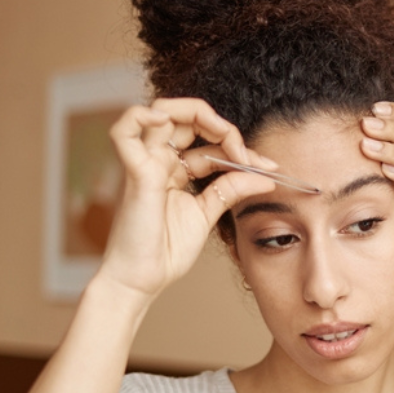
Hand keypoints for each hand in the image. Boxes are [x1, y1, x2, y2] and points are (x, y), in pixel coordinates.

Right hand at [97, 98, 278, 301]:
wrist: (143, 280)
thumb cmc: (166, 250)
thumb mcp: (207, 214)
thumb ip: (231, 190)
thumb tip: (266, 178)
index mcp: (175, 170)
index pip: (209, 143)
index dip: (240, 149)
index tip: (269, 167)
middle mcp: (158, 161)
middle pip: (187, 118)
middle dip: (223, 128)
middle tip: (246, 154)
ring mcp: (144, 164)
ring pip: (160, 111)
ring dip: (197, 113)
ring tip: (225, 136)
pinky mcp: (134, 173)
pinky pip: (124, 131)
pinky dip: (142, 116)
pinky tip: (172, 125)